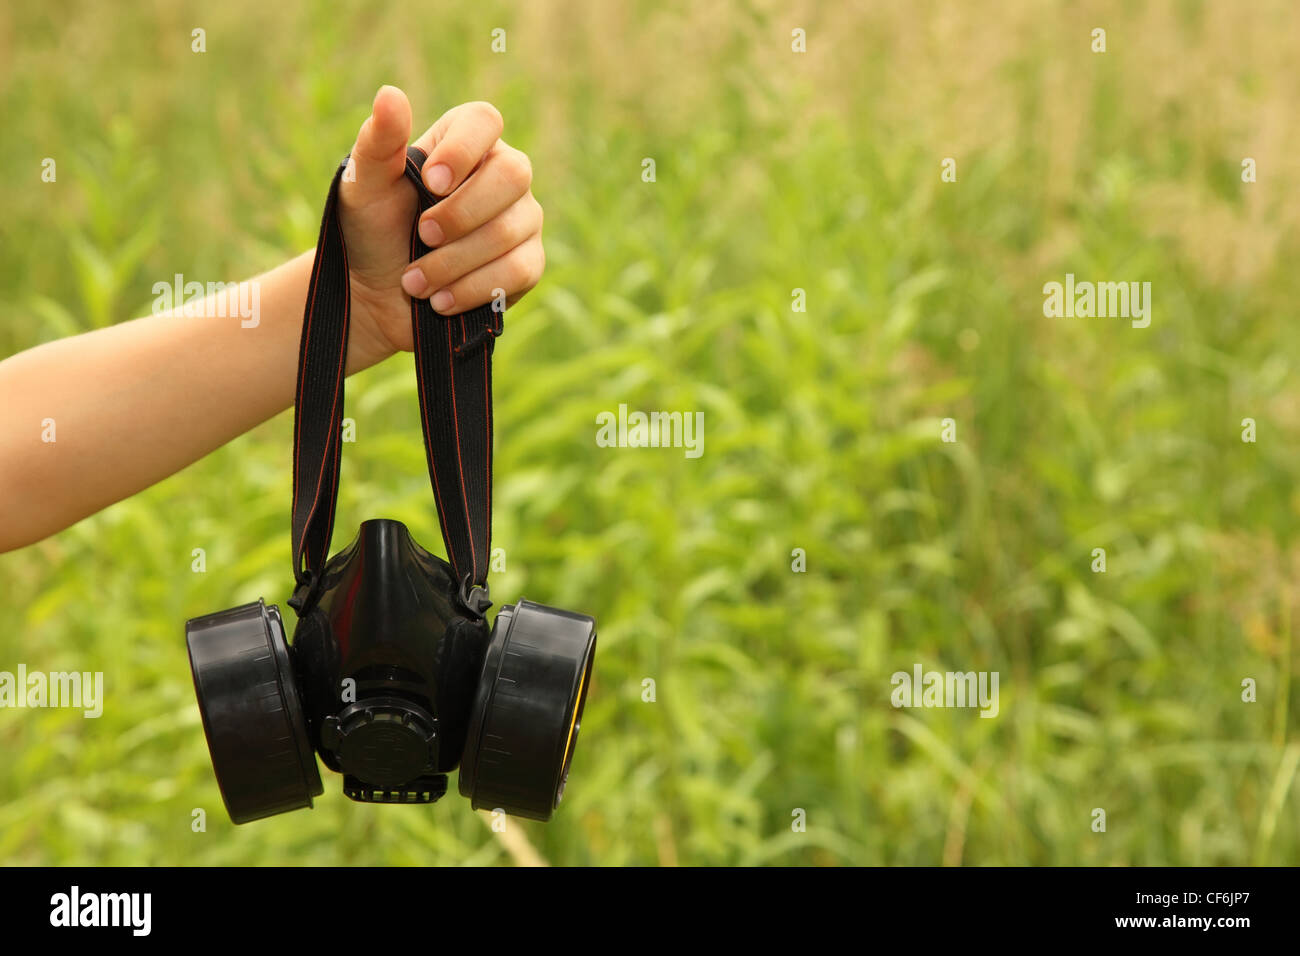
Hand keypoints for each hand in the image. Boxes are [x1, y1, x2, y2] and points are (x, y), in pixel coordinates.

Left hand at [337, 85, 543, 371]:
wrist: (379, 295)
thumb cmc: (372, 232)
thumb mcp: (364, 186)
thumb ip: (379, 143)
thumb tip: (391, 94)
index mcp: (464, 142)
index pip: (485, 121)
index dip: (462, 150)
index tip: (430, 183)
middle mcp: (503, 174)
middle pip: (513, 175)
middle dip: (462, 213)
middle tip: (423, 235)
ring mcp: (522, 219)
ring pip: (510, 230)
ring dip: (454, 261)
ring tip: (415, 282)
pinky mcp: (528, 264)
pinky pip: (518, 270)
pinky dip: (472, 288)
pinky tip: (441, 301)